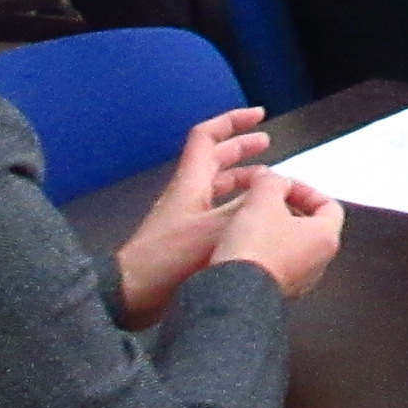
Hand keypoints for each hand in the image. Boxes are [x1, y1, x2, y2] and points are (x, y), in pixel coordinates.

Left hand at [112, 106, 273, 328]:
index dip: (232, 121)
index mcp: (191, 181)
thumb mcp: (216, 228)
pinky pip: (217, 210)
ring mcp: (186, 215)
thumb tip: (272, 193)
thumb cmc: (171, 255)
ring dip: (242, 178)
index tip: (259, 116)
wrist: (135, 291)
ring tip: (267, 183)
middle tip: (267, 144)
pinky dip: (237, 206)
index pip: (208, 136)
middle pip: (215, 158)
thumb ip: (246, 208)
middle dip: (242, 148)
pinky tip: (252, 219)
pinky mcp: (187, 237)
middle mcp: (188, 192)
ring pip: (218, 185)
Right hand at [211, 168, 343, 298]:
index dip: (306, 190)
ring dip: (272, 230)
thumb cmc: (254, 251)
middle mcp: (319, 262)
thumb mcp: (262, 200)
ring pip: (291, 246)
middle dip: (286, 209)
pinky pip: (275, 265)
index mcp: (325, 237)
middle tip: (265, 200)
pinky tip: (242, 245)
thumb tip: (273, 179)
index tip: (284, 185)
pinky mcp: (277, 292)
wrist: (233, 294)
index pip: (328, 205)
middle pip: (309, 226)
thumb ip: (272, 181)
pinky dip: (262, 252)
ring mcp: (299, 280)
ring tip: (250, 221)